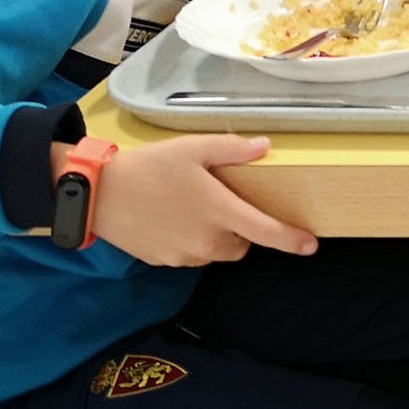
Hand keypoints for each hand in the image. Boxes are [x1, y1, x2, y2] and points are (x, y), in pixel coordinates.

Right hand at [89, 135, 316, 267]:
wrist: (98, 194)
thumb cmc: (149, 167)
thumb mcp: (192, 148)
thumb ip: (232, 149)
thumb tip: (265, 146)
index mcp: (220, 212)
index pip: (266, 232)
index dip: (291, 240)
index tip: (310, 245)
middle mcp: (207, 241)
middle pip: (241, 244)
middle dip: (240, 229)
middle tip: (220, 201)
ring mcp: (185, 256)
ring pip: (216, 252)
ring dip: (215, 236)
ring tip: (191, 207)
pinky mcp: (165, 262)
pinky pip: (191, 256)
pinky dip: (191, 242)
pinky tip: (172, 219)